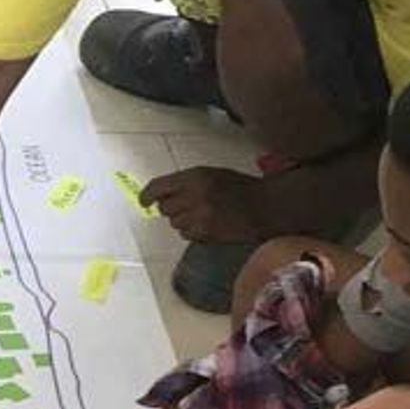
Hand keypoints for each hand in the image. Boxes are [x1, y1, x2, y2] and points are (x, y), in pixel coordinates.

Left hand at [139, 167, 269, 242]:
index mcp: (196, 177)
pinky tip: (210, 223)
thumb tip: (161, 194)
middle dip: (172, 207)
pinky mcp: (205, 233)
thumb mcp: (212, 174)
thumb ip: (186, 182)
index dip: (147, 195)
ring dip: (184, 219)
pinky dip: (193, 231)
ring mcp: (199, 216)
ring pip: (174, 222)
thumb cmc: (240, 188)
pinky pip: (186, 234)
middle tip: (191, 204)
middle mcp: (194, 196)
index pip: (159, 186)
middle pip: (165, 208)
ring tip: (205, 213)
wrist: (266, 207)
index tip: (143, 201)